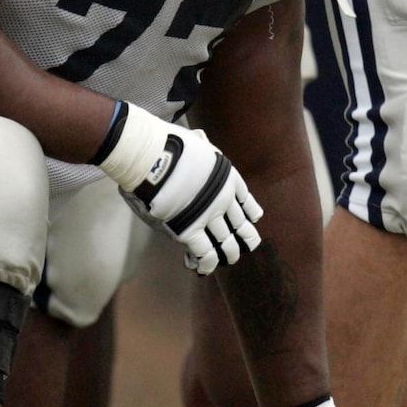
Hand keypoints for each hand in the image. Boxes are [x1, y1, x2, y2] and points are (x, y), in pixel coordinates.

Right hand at [95, 103, 262, 274]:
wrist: (153, 156)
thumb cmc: (168, 145)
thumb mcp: (195, 140)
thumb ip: (200, 144)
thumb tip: (198, 137)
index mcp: (227, 177)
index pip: (246, 200)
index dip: (250, 212)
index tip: (253, 219)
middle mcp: (223, 199)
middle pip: (240, 225)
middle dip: (245, 237)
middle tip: (247, 246)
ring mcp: (208, 217)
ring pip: (226, 243)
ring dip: (228, 253)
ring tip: (228, 260)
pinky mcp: (189, 231)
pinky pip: (204, 254)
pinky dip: (206, 263)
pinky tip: (202, 268)